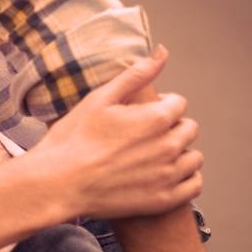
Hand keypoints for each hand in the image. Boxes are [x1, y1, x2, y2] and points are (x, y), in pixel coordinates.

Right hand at [27, 46, 203, 220]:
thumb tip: (162, 52)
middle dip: (171, 127)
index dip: (160, 104)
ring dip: (180, 153)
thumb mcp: (100, 98)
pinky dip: (184, 178)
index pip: (178, 103)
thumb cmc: (74, 138)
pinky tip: (162, 174)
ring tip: (152, 155)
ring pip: (194, 157)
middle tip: (143, 135)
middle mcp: (169, 146)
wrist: (57, 183)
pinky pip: (193, 185)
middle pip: (188, 129)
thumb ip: (136, 75)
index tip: (141, 113)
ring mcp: (168, 175)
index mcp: (156, 118)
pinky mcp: (164, 199)